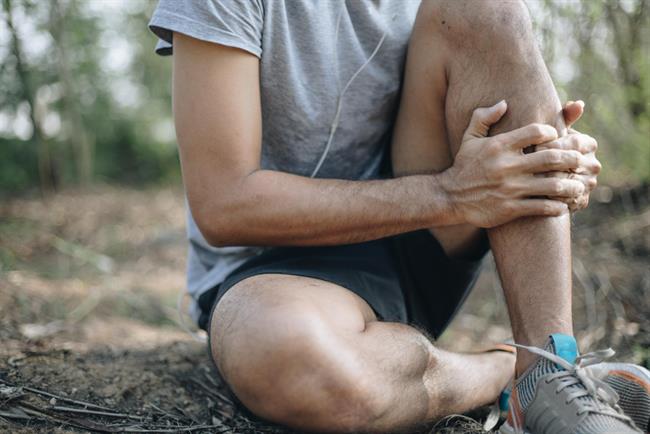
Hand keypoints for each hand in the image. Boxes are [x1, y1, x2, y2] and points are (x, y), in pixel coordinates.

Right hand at [442, 100, 586, 227]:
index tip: (558, 138)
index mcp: (499, 146)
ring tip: (579, 185)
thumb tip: (504, 103)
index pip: (536, 132)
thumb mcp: (469, 139)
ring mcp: (509, 189)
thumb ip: (483, 117)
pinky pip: (542, 207)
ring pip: (551, 185)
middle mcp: (506, 166)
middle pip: (551, 158)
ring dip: (570, 185)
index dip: (553, 133)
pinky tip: (563, 205)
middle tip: (580, 160)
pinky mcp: (510, 209)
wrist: (450, 197)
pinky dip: (557, 206)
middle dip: (571, 158)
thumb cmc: (464, 166)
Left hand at [539, 100, 599, 210]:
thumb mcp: (548, 135)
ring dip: (548, 182)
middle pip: (572, 163)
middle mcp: (593, 164)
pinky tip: (534, 198)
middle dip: (549, 165)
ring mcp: (589, 184)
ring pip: (570, 183)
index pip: (573, 143)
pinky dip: (551, 199)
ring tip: (528, 182)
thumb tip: (578, 103)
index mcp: (587, 144)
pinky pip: (567, 201)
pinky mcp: (580, 201)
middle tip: (527, 167)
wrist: (534, 182)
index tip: (533, 149)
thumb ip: (561, 118)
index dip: (552, 146)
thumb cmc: (540, 151)